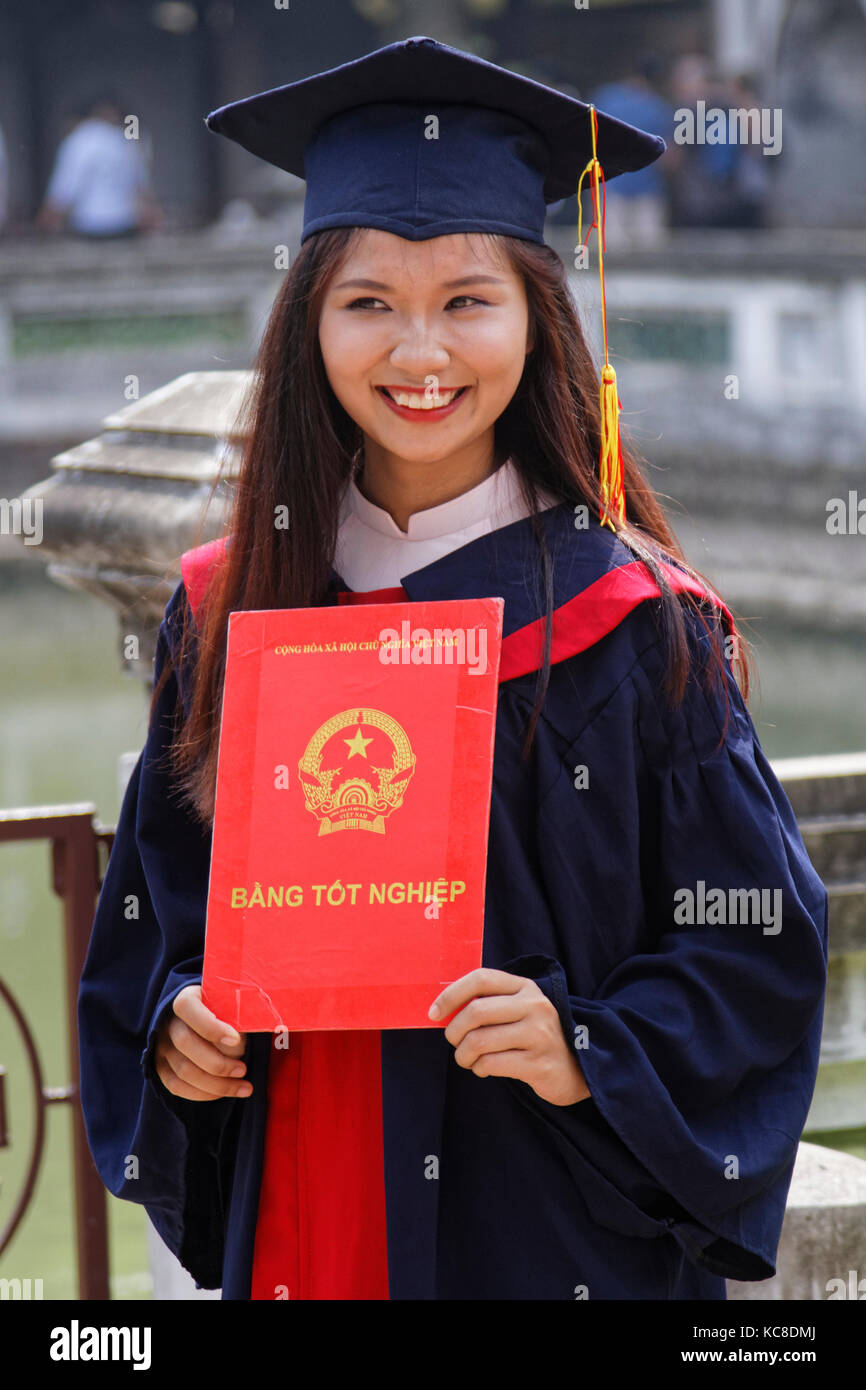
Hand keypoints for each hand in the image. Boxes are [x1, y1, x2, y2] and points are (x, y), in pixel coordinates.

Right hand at [154, 984, 250, 1100]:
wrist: (208, 1015)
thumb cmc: (227, 1008)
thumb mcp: (234, 1001)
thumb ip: (242, 1010)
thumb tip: (266, 1026)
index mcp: (186, 998)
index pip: (187, 1007)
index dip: (210, 1025)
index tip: (237, 1038)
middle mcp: (168, 1022)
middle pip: (185, 1043)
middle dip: (218, 1062)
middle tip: (244, 1069)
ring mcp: (161, 1046)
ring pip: (183, 1070)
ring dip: (217, 1084)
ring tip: (245, 1086)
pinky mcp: (161, 1067)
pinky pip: (177, 1086)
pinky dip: (204, 1094)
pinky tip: (228, 1091)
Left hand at [429, 968, 590, 1106]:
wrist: (579, 1067)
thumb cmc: (535, 1037)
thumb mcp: (519, 1009)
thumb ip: (490, 1003)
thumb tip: (442, 1009)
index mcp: (525, 987)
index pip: (481, 978)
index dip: (451, 994)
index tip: (433, 1012)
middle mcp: (534, 1006)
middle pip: (475, 1011)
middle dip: (453, 1031)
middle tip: (454, 1042)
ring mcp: (539, 1035)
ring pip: (479, 1041)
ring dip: (463, 1055)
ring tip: (468, 1059)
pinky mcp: (538, 1064)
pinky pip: (491, 1064)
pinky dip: (479, 1068)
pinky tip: (484, 1068)